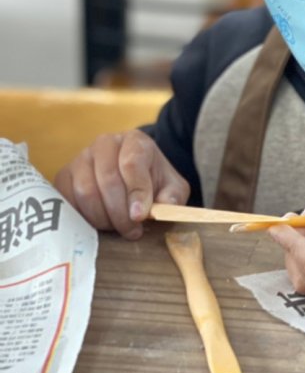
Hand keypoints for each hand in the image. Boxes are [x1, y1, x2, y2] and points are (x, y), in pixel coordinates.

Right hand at [54, 130, 189, 239]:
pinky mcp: (64, 176)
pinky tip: (98, 225)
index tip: (139, 216)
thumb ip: (172, 196)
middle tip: (132, 231)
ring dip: (102, 217)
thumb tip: (164, 207)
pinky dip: (82, 218)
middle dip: (120, 212)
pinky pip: (67, 200)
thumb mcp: (172, 187)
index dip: (136, 192)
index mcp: (135, 141)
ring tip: (117, 228)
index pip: (131, 163)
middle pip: (107, 180)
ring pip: (86, 192)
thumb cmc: (153, 182)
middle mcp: (105, 144)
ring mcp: (81, 158)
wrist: (131, 176)